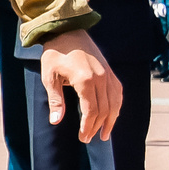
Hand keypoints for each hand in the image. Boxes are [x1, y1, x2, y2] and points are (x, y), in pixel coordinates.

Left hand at [37, 28, 121, 142]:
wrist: (67, 31)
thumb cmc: (55, 54)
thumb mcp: (49, 77)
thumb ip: (55, 100)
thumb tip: (56, 121)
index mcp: (85, 80)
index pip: (91, 111)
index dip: (87, 127)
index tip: (82, 137)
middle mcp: (101, 78)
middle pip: (104, 110)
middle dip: (97, 127)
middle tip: (87, 138)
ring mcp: (108, 74)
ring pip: (115, 103)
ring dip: (110, 120)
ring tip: (104, 134)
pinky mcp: (110, 71)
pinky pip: (118, 92)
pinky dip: (116, 106)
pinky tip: (112, 115)